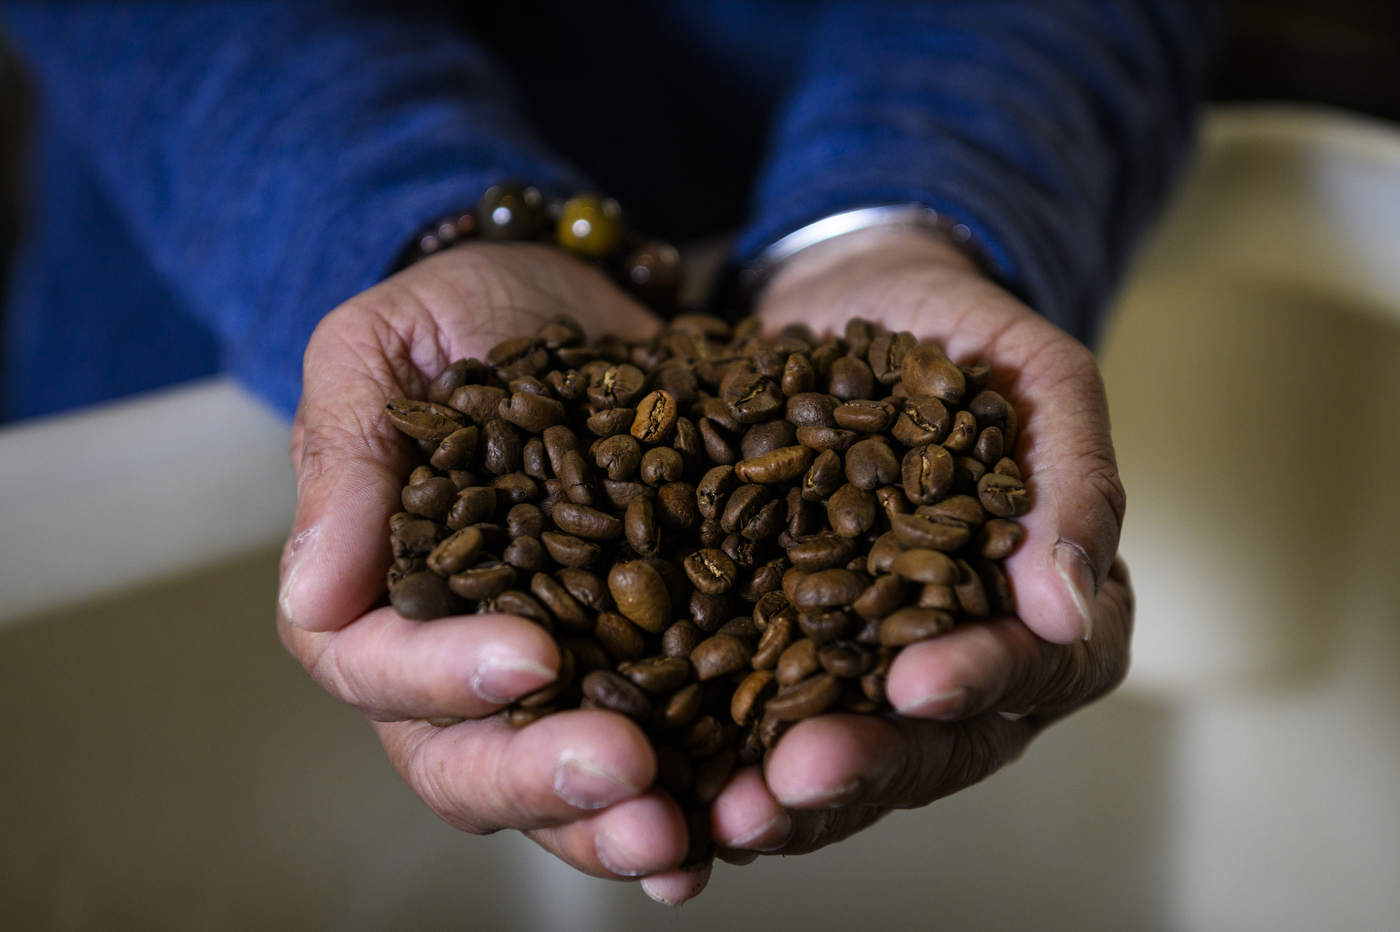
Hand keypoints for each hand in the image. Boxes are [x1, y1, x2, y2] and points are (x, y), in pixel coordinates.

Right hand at [276, 243, 703, 891]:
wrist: (578, 302)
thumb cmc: (464, 314)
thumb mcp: (387, 346)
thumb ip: (346, 451)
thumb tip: (312, 593)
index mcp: (376, 593)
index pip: (377, 669)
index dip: (444, 679)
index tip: (532, 657)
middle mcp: (456, 659)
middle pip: (465, 762)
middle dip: (539, 779)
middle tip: (624, 773)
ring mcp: (554, 675)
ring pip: (558, 786)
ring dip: (613, 824)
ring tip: (680, 837)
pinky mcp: (641, 666)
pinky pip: (659, 751)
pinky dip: (694, 794)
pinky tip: (742, 816)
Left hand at [703, 227, 1132, 870]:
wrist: (855, 301)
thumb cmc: (961, 333)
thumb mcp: (1038, 376)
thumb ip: (1072, 480)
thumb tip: (1072, 609)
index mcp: (1048, 602)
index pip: (1041, 667)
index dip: (984, 681)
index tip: (918, 683)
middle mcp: (967, 654)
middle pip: (939, 743)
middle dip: (870, 766)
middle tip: (798, 779)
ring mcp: (872, 663)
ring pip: (850, 753)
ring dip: (792, 794)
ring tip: (729, 814)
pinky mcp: (787, 651)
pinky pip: (765, 720)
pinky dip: (726, 756)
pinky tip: (675, 782)